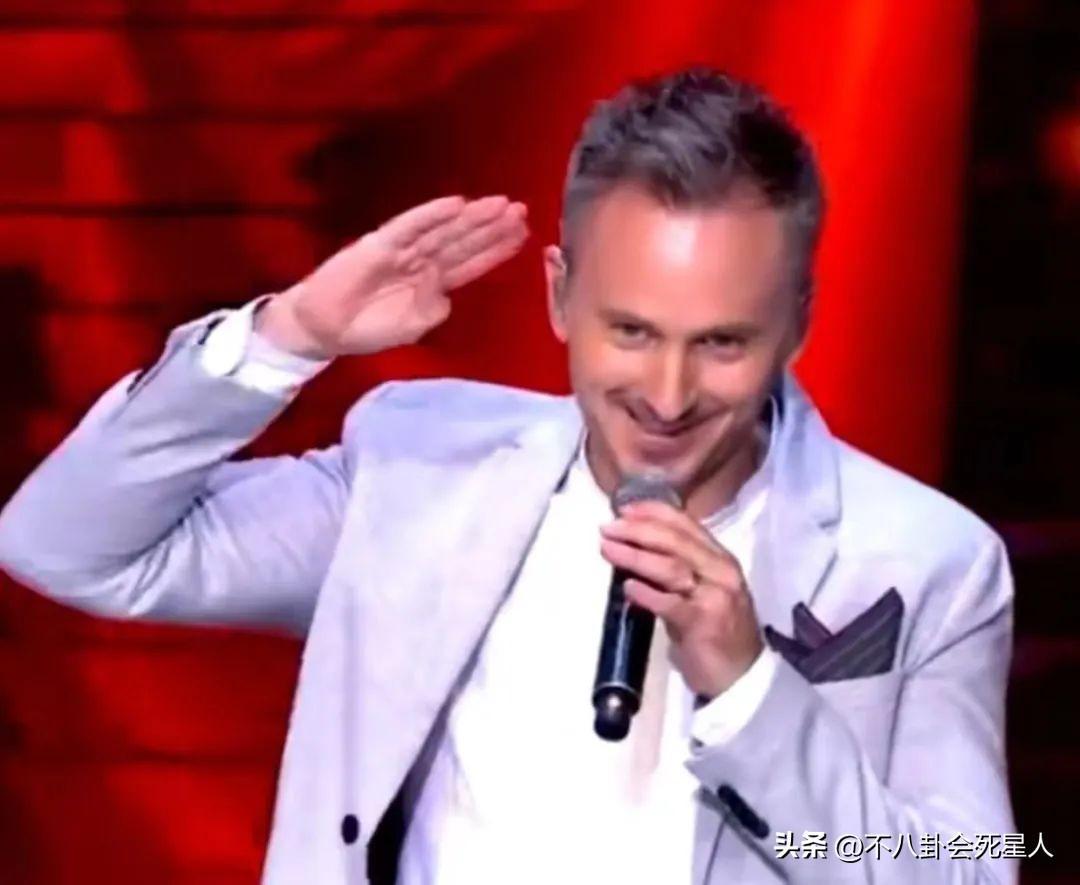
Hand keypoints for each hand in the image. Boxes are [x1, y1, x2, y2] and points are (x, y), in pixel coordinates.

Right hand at [256, 194, 528, 358]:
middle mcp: (422, 261)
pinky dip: (432, 215)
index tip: (523, 236)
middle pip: (464, 241)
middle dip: (492, 227)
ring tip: (501, 206)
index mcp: (433, 282)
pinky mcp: (379, 244)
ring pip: (444, 230)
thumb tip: (446, 290)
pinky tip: (456, 204)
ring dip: (472, 218)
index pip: (471, 262)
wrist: (325, 330)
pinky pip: (410, 227)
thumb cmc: (368, 329)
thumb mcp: (412, 327)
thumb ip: (434, 310)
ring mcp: (402, 250)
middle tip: (521, 211)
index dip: (496, 249)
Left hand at [598, 500, 763, 698]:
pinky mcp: (704, 622)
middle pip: (675, 540)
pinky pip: (670, 603)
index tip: (623, 508)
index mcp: (719, 558)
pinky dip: (646, 593)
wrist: (741, 675)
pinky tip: (627, 587)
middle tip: (608, 528)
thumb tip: (634, 547)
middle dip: (637, 530)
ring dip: (635, 556)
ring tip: (608, 550)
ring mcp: (715, 595)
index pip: (685, 524)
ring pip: (671, 566)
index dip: (652, 512)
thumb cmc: (715, 631)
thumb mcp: (701, 590)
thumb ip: (677, 568)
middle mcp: (721, 570)